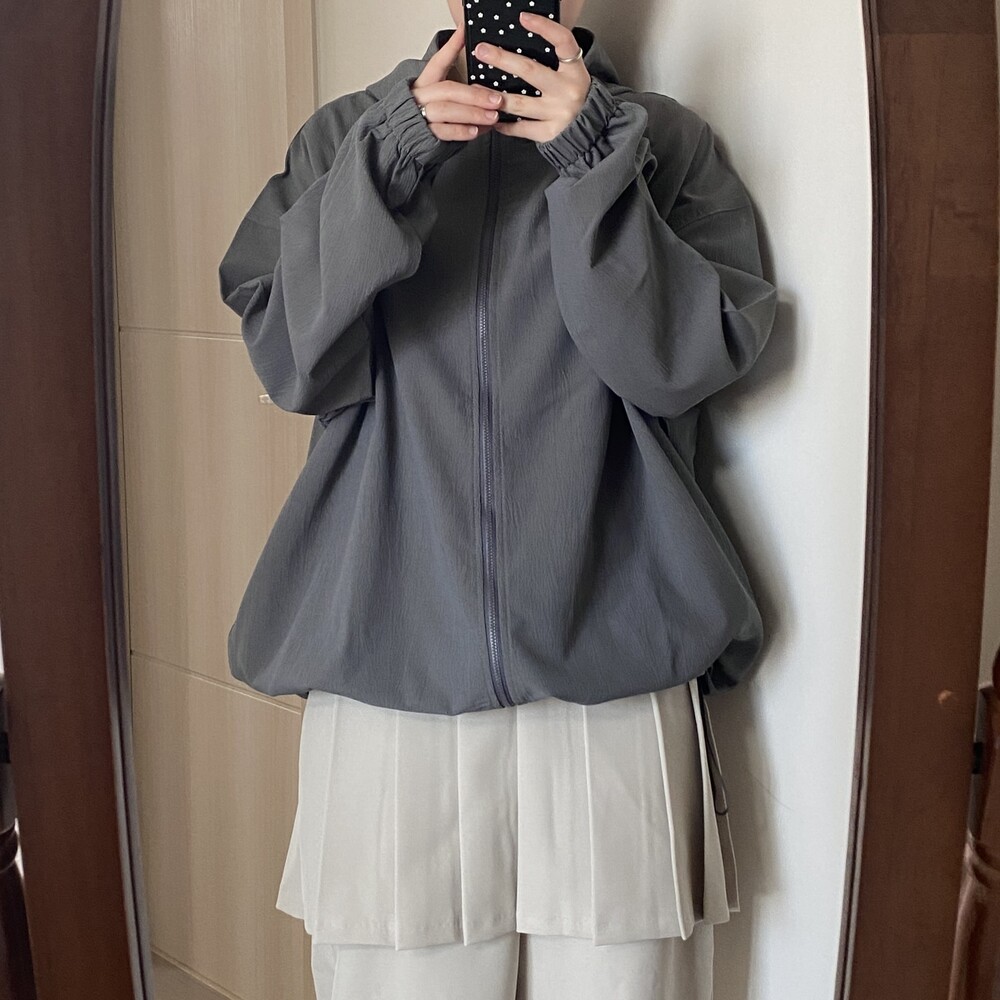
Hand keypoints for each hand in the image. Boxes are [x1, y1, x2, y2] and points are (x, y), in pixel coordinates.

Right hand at [410, 23, 504, 140]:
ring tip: (492, 117)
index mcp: (425, 83)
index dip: (451, 46)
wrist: (408, 139)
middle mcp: (421, 96)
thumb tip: (488, 90)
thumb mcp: (443, 99)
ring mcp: (421, 115)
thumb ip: (461, 93)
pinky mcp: (424, 135)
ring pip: (446, 110)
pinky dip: (461, 131)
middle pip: (447, 90)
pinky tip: (475, 131)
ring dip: (472, 113)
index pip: (438, 61)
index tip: (464, 31)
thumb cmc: (431, 117)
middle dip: (474, 95)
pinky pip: (443, 132)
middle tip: (496, 99)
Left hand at [472, 12, 589, 142]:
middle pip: (530, 71)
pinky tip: (493, 117)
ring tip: (477, 88)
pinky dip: (504, 124)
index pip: (563, 41)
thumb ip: (554, 60)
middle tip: (482, 51)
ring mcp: (558, 113)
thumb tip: (523, 40)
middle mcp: (567, 91)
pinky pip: (521, 128)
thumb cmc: (575, 96)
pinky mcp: (549, 133)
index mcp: (574, 71)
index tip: (523, 18)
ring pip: (519, 103)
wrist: (592, 128)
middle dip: (502, 59)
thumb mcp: (572, 73)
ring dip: (494, 96)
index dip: (544, 27)